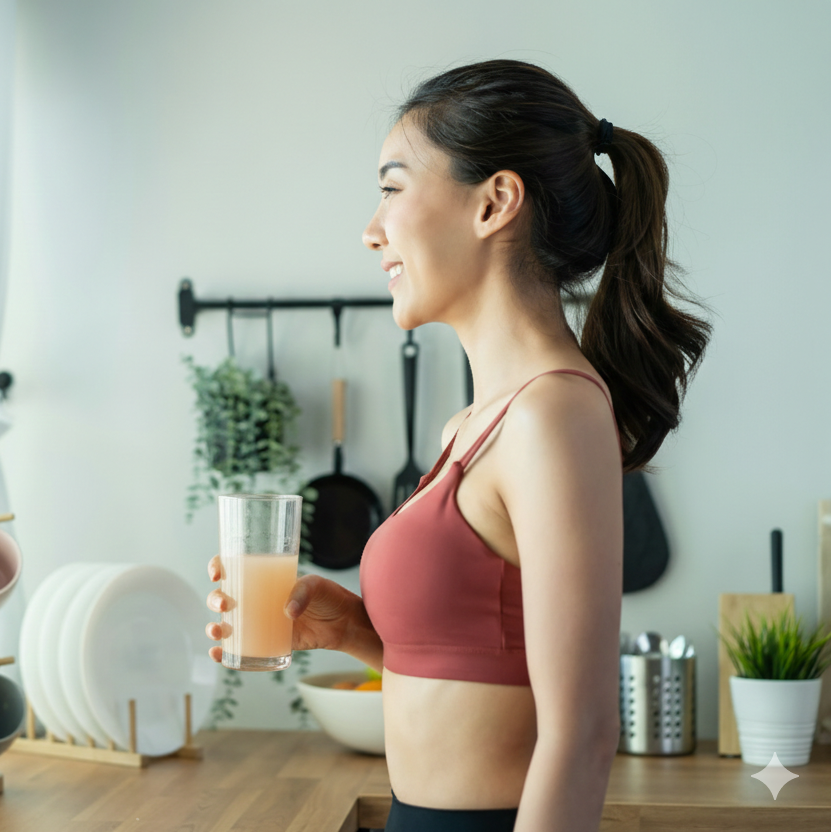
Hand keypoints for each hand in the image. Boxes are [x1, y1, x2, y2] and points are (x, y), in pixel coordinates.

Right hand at [205, 555, 358, 662]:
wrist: (343, 623)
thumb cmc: (328, 596)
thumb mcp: (316, 585)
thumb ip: (303, 593)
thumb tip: (288, 613)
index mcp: (265, 578)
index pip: (235, 568)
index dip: (218, 567)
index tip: (217, 573)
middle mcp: (258, 599)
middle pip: (224, 596)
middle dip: (215, 600)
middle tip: (224, 603)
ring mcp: (261, 622)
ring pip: (227, 623)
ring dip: (214, 627)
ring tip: (217, 631)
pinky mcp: (268, 642)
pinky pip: (242, 648)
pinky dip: (225, 653)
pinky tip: (218, 654)